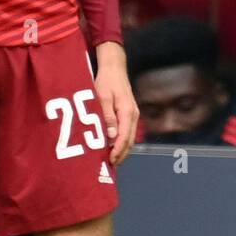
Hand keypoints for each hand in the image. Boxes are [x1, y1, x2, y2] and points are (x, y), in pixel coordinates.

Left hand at [93, 41, 138, 165]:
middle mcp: (133, 115)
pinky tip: (113, 147)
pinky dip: (122, 142)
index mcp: (127, 112)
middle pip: (130, 141)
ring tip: (111, 161)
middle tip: (110, 166)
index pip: (124, 137)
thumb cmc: (106, 81)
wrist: (114, 68)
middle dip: (121, 155)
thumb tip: (112, 136)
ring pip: (130, 138)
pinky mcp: (129, 113)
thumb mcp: (102, 97)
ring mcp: (133, 114)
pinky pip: (128, 132)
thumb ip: (107, 116)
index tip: (109, 161)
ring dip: (122, 150)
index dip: (117, 151)